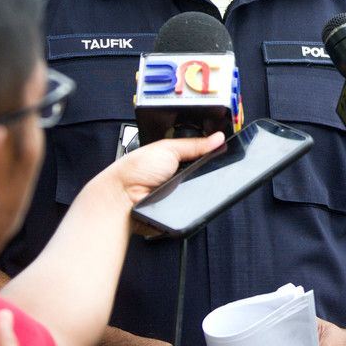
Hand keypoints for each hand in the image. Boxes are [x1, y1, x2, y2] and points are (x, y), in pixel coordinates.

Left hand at [100, 132, 224, 207]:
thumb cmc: (135, 170)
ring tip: (187, 181)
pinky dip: (194, 200)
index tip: (221, 148)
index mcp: (173, 157)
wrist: (123, 197)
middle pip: (202, 172)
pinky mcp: (179, 208)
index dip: (210, 152)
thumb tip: (217, 137)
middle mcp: (177, 175)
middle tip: (200, 166)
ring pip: (200, 189)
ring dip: (198, 185)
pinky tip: (187, 194)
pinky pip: (194, 204)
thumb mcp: (168, 148)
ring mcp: (178, 192)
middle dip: (205, 169)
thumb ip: (194, 144)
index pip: (200, 153)